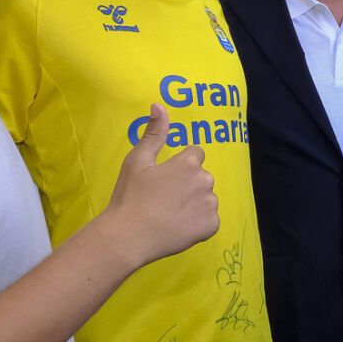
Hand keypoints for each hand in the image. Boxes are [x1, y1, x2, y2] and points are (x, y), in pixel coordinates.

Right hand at [103, 103, 218, 262]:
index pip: (196, 155)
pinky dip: (198, 223)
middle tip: (164, 198)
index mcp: (189, 162)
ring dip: (194, 203)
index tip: (164, 179)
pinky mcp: (212, 226)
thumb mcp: (137, 160)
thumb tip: (159, 105)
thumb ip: (154, 133)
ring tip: (170, 214)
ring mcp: (211, 205)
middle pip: (202, 177)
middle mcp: (205, 180)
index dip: (180, 166)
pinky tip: (178, 226)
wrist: (129, 236)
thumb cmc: (131, 195)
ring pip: (206, 198)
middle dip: (188, 184)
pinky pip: (210, 220)